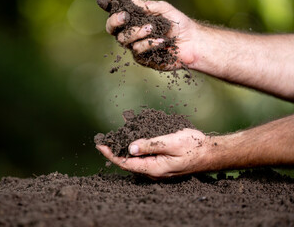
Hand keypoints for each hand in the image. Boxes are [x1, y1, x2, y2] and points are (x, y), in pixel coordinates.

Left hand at [96, 128, 210, 178]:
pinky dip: (134, 149)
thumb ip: (151, 145)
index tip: (100, 145)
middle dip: (115, 151)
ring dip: (124, 150)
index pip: (127, 163)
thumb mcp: (171, 142)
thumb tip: (130, 148)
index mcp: (155, 167)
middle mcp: (154, 171)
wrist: (209, 152)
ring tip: (113, 139)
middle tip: (103, 139)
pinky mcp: (161, 163)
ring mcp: (157, 168)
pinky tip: (130, 140)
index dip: (111, 154)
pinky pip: (143, 158)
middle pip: (128, 162)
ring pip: (135, 160)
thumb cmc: (193, 146)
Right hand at [98, 0, 197, 69]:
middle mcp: (132, 33)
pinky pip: (138, 50)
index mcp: (134, 19)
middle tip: (124, 17)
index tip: (103, 1)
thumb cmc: (178, 24)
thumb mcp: (162, 8)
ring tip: (152, 28)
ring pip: (124, 40)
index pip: (116, 13)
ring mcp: (136, 46)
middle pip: (112, 29)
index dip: (107, 7)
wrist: (192, 42)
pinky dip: (149, 44)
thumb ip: (143, 5)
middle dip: (115, 22)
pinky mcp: (142, 59)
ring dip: (137, 32)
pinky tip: (161, 41)